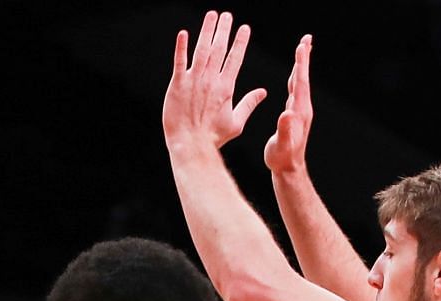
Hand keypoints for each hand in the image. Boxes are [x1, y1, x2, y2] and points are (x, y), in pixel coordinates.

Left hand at [164, 10, 266, 153]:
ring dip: (207, 31)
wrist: (191, 144)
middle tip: (227, 15)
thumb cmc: (213, 137)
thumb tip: (263, 92)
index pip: (234, 59)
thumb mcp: (236, 123)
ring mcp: (193, 80)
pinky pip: (180, 61)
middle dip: (224, 30)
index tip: (244, 28)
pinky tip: (183, 33)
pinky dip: (181, 47)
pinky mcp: (177, 84)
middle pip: (219, 49)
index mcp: (226, 88)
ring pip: (201, 50)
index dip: (240, 42)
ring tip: (211, 15)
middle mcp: (211, 80)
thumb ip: (249, 104)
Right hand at [263, 35, 314, 175]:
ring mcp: (299, 112)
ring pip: (300, 83)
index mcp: (298, 112)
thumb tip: (287, 114)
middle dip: (304, 58)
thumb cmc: (282, 159)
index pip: (300, 82)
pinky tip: (293, 76)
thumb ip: (285, 129)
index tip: (302, 46)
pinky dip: (295, 78)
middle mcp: (302, 109)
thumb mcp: (281, 144)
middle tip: (306, 39)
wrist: (288, 170)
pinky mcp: (295, 115)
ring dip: (300, 66)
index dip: (301, 64)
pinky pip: (295, 91)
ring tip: (302, 50)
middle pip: (302, 78)